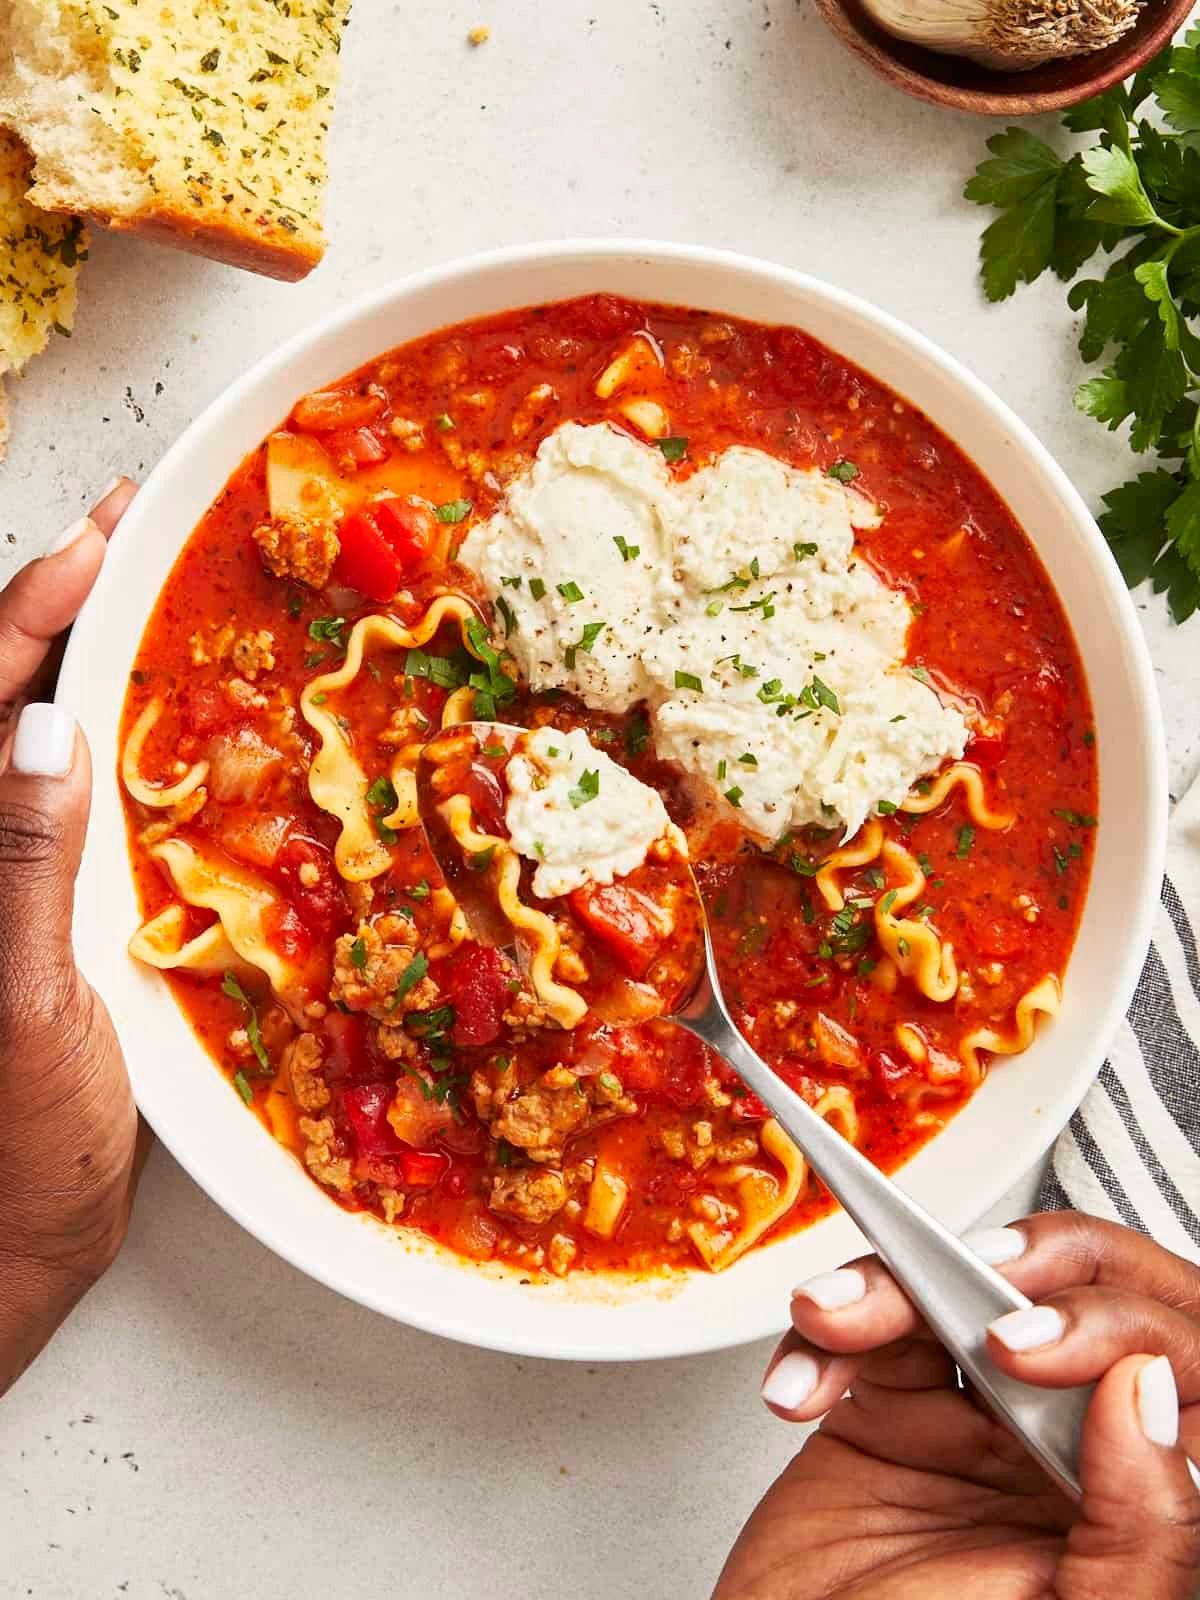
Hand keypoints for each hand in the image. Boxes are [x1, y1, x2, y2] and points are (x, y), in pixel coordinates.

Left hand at [0, 481, 147, 1397]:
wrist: (7, 1254)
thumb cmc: (12, 1153)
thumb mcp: (26, 1013)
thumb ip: (25, 869)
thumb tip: (41, 726)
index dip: (34, 606)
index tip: (100, 536)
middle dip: (58, 606)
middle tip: (130, 533)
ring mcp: (3, 886)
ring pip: (33, 744)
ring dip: (83, 662)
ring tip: (148, 597)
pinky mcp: (37, 920)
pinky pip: (71, 807)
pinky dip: (111, 745)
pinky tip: (157, 724)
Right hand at [716, 1212, 1199, 1599]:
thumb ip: (1143, 1529)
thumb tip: (1145, 1390)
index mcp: (1140, 1504)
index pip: (1174, 1362)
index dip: (1111, 1323)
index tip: (1029, 1349)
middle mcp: (1069, 1456)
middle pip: (1066, 1300)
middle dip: (1002, 1273)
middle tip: (958, 1294)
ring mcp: (978, 1429)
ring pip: (956, 1294)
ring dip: (882, 1291)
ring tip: (831, 1324)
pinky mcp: (891, 1414)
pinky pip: (868, 1330)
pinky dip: (821, 1338)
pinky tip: (800, 1386)